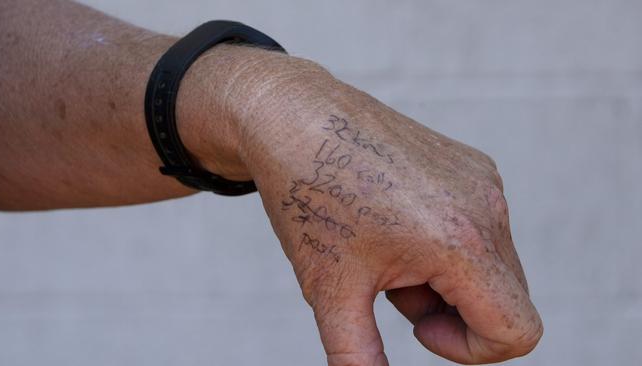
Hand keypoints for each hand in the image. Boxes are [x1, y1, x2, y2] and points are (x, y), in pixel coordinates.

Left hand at [227, 63, 542, 364]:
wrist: (293, 117)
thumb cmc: (309, 198)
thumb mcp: (331, 290)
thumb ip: (358, 359)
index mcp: (460, 242)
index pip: (516, 332)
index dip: (470, 350)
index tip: (417, 331)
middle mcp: (486, 208)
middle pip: (506, 300)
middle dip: (451, 313)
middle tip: (390, 289)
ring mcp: (484, 181)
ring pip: (492, 266)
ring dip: (445, 279)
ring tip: (386, 250)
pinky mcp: (474, 164)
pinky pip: (481, 228)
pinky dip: (448, 246)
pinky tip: (394, 222)